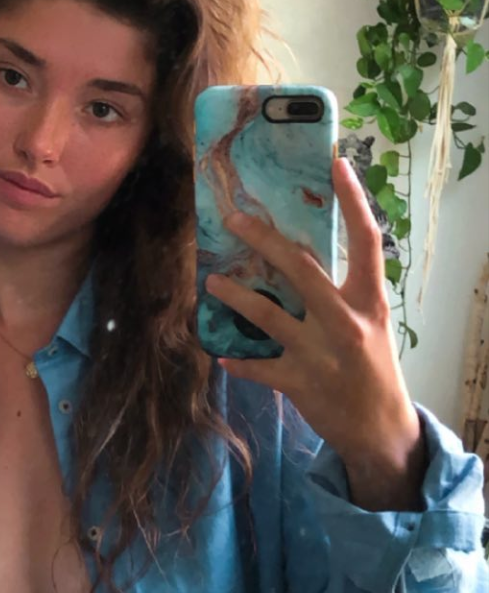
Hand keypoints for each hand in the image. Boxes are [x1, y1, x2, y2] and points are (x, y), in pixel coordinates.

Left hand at [204, 155, 426, 510]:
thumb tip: (300, 257)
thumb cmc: (373, 367)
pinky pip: (259, 366)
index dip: (353, 200)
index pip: (366, 239)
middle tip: (233, 219)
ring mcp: (321, 352)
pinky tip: (221, 354)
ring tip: (211, 281)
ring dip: (235, 295)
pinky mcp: (300, 382)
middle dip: (264, 240)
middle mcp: (347, 321)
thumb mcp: (371, 323)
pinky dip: (239, 361)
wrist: (381, 428)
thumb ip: (342, 292)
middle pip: (301, 269)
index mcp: (369, 300)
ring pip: (268, 314)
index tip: (336, 164)